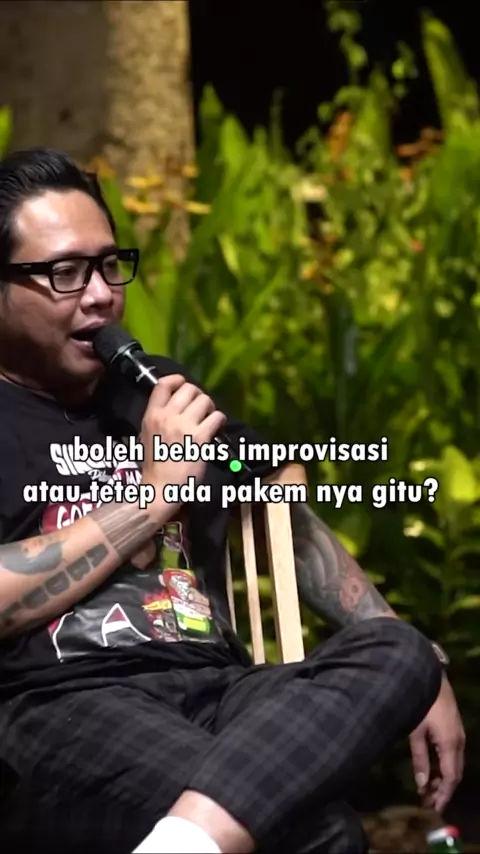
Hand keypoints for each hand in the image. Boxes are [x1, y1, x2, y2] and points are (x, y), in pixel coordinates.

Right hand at [140, 374, 226, 496]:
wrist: (161, 487)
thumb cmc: (155, 464)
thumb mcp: (147, 434)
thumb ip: (159, 416)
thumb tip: (176, 404)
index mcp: (152, 415)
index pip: (163, 384)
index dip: (177, 380)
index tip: (183, 386)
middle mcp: (167, 416)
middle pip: (189, 388)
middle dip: (198, 396)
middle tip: (201, 409)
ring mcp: (184, 426)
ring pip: (205, 400)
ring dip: (210, 408)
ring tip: (208, 419)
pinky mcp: (200, 438)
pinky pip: (217, 417)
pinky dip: (220, 421)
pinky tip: (216, 429)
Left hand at [409, 674, 465, 812]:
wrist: (428, 676)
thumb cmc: (420, 703)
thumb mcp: (416, 731)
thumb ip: (419, 758)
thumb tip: (421, 783)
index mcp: (451, 744)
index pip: (451, 777)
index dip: (443, 794)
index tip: (434, 807)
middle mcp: (459, 741)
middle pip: (455, 772)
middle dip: (443, 789)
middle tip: (428, 801)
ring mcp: (458, 733)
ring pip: (454, 763)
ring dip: (442, 777)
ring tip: (426, 788)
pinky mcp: (454, 727)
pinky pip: (452, 753)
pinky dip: (443, 765)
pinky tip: (431, 769)